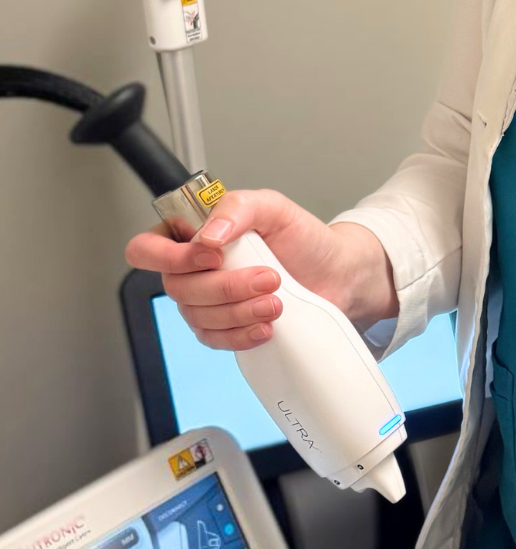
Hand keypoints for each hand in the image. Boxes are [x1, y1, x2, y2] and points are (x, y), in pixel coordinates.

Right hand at [125, 189, 396, 351]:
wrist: (334, 274)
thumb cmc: (303, 238)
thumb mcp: (275, 208)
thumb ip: (239, 207)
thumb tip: (207, 235)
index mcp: (196, 234)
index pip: (147, 248)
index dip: (170, 257)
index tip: (214, 255)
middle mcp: (193, 269)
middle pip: (177, 288)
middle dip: (225, 287)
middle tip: (269, 277)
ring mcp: (205, 302)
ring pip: (197, 317)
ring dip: (239, 311)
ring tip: (276, 301)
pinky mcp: (223, 328)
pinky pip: (214, 340)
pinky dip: (240, 335)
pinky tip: (265, 326)